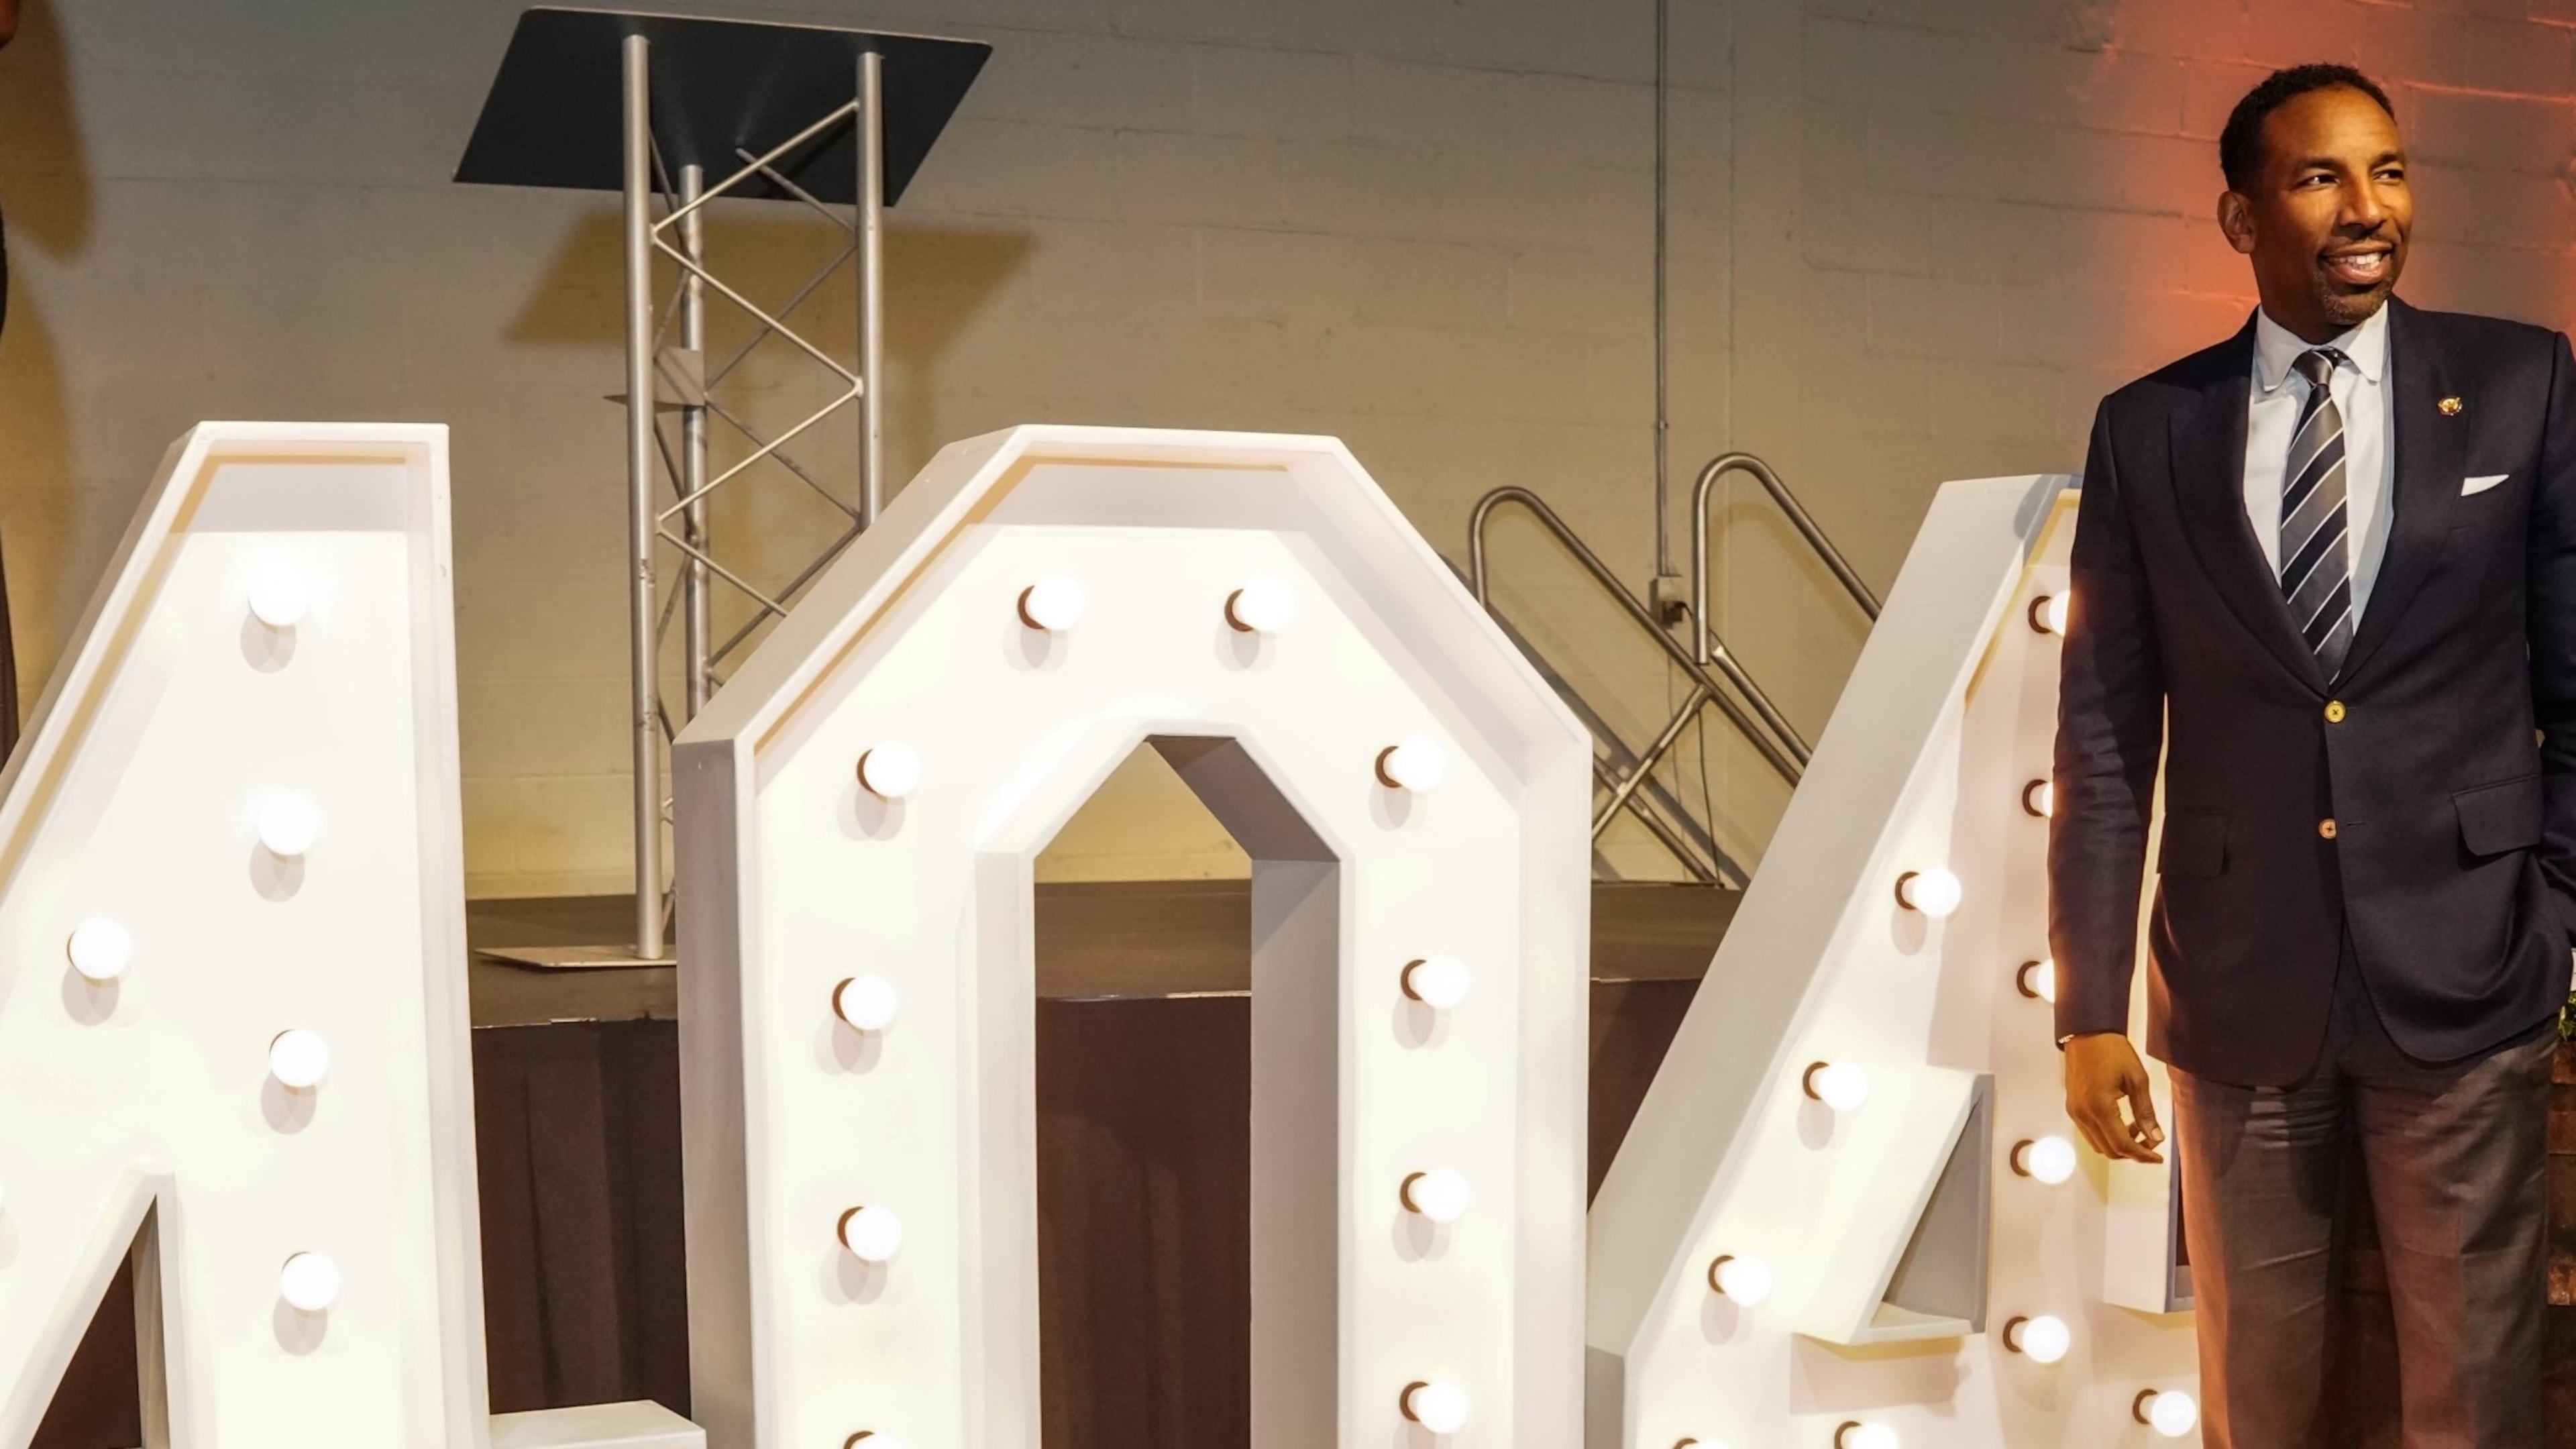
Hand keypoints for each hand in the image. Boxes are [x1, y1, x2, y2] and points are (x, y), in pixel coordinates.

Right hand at [2063, 1031, 2164, 1162]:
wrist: (2087, 1033)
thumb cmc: (2112, 1050)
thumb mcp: (2137, 1079)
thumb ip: (2146, 1112)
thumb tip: (2155, 1137)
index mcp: (2099, 1106)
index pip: (2122, 1145)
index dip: (2142, 1155)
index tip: (2157, 1157)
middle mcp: (2082, 1113)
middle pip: (2109, 1150)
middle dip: (2132, 1152)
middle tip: (2151, 1141)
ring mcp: (2075, 1111)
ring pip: (2098, 1145)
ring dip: (2119, 1145)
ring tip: (2138, 1129)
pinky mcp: (2072, 1107)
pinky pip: (2090, 1133)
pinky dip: (2107, 1135)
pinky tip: (2121, 1122)